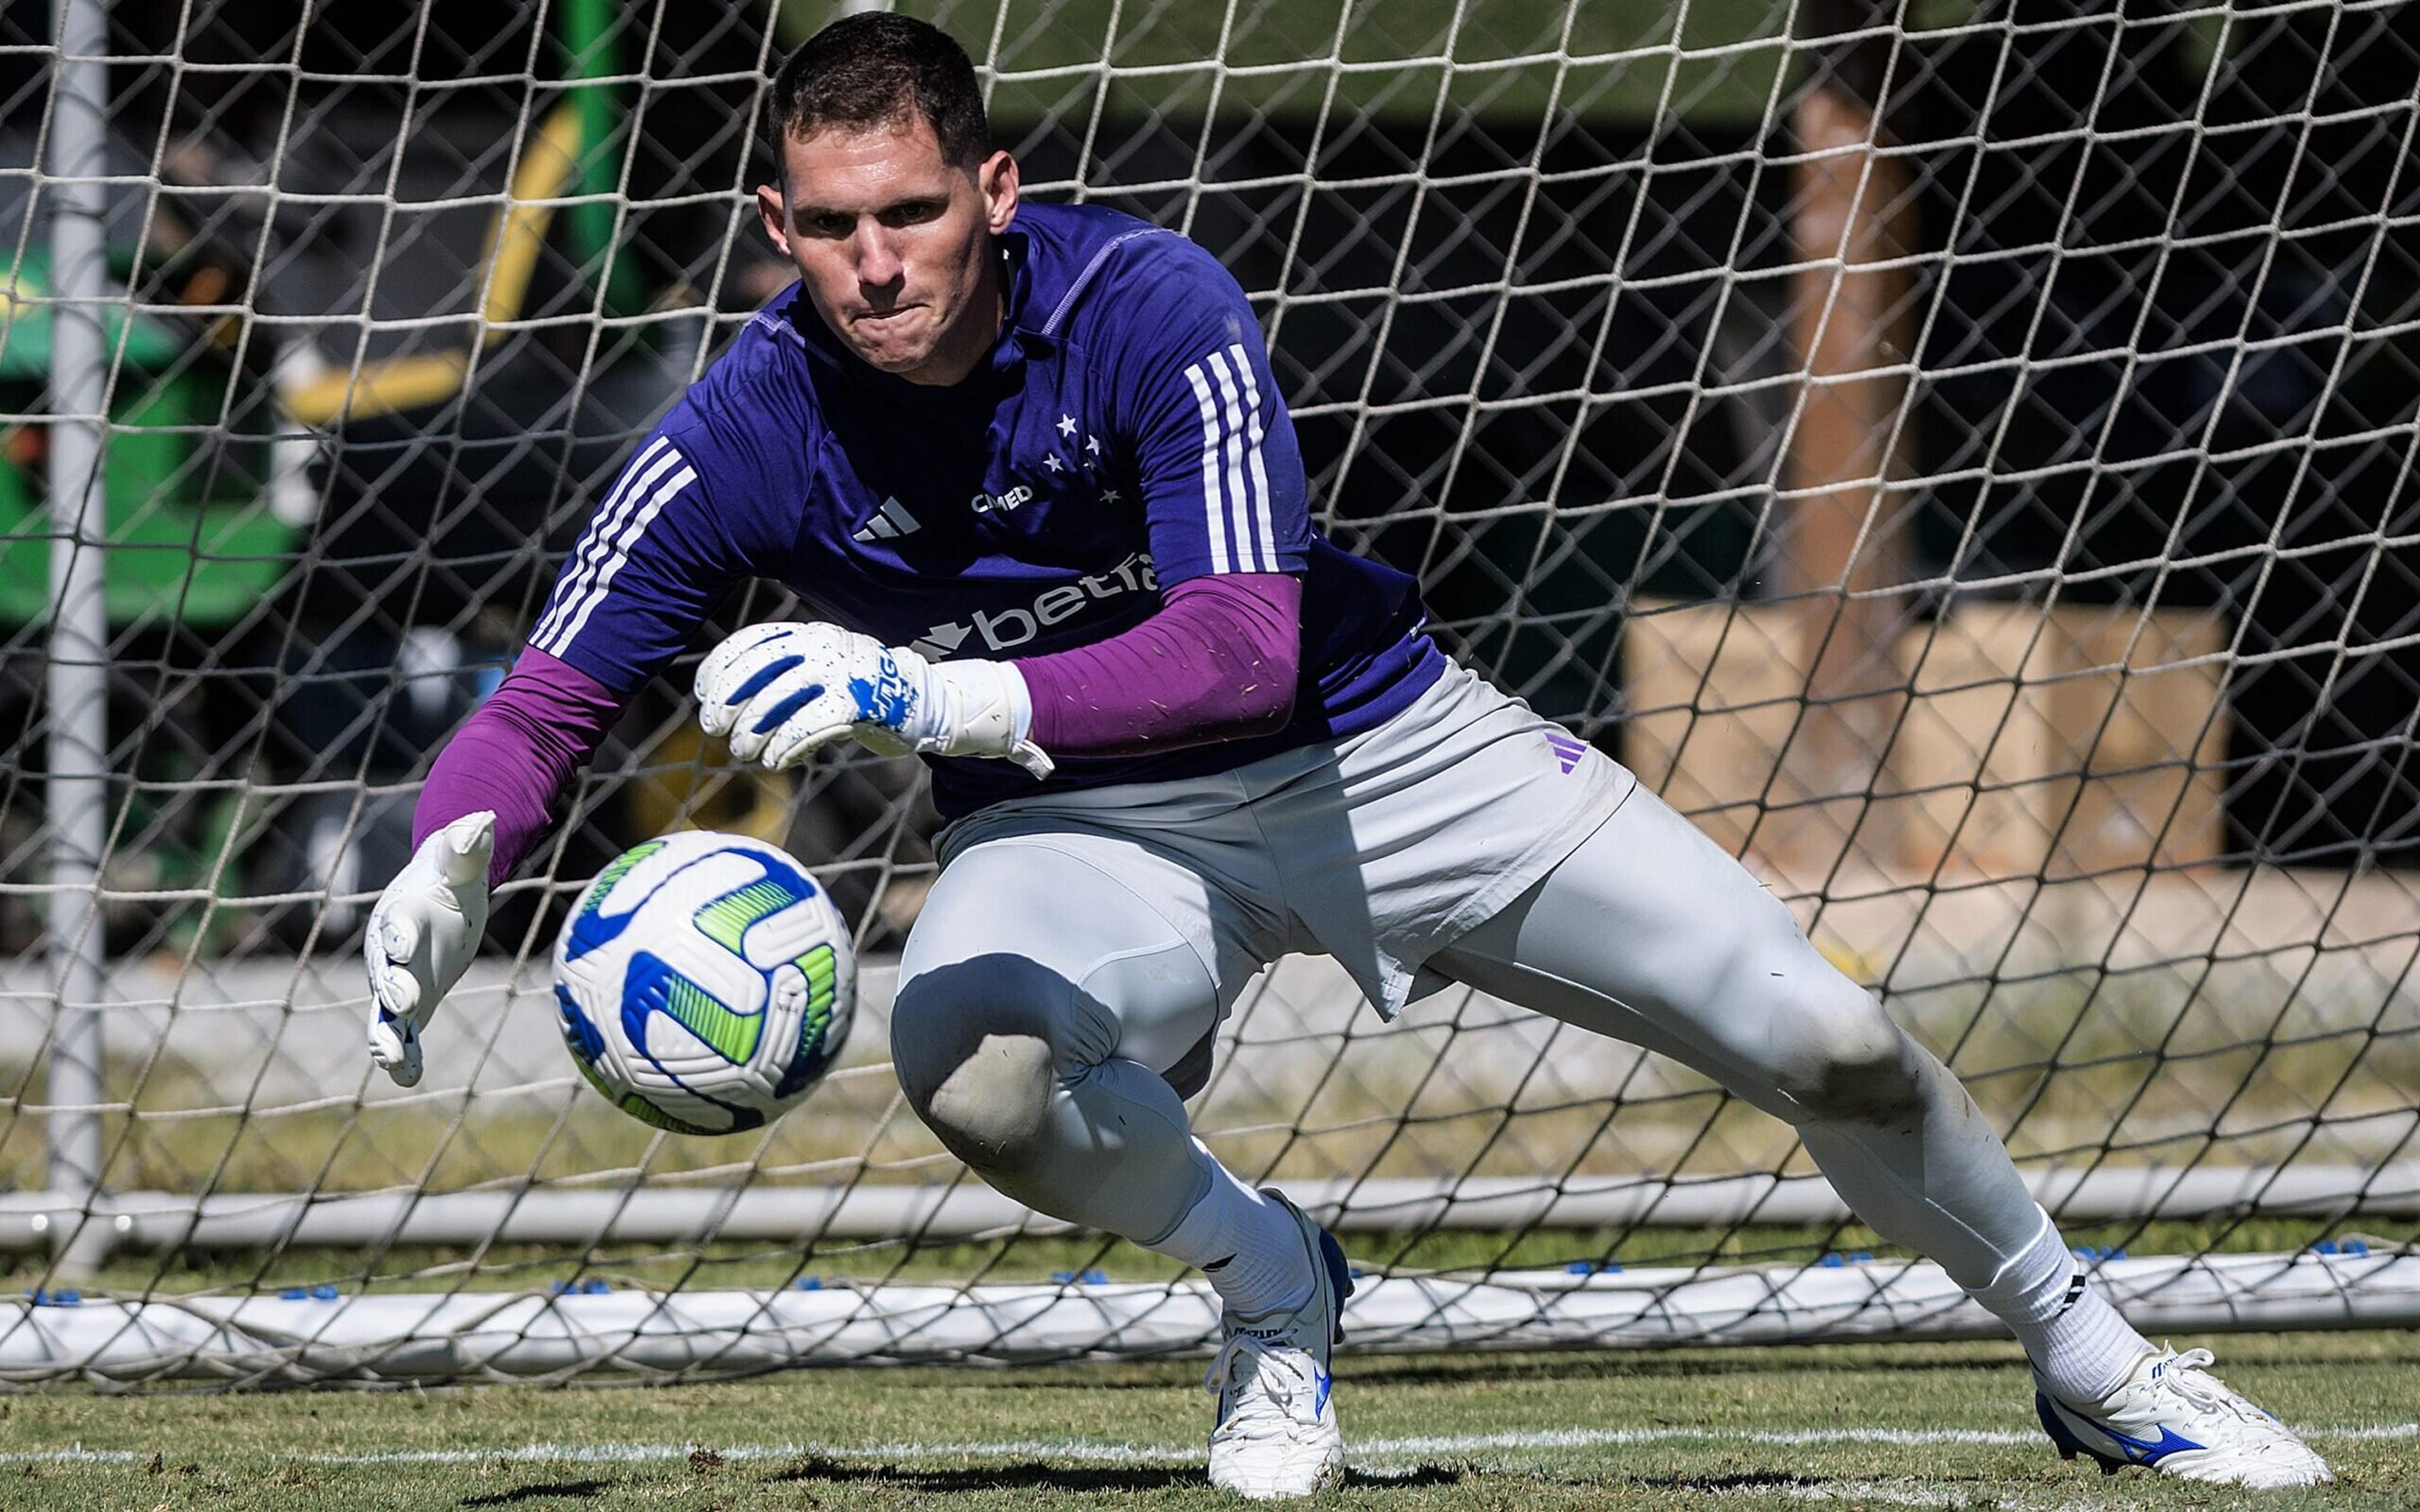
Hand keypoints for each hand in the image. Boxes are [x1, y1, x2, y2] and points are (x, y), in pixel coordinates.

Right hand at [364, 810, 494, 1087]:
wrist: (441, 896)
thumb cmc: (451, 874)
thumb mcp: (461, 860)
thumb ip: (468, 844)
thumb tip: (483, 821)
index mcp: (402, 914)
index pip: (396, 924)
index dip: (398, 934)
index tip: (403, 945)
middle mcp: (391, 953)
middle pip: (385, 973)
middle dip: (392, 988)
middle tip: (402, 1002)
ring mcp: (396, 982)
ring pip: (383, 1014)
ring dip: (385, 1037)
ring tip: (390, 1061)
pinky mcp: (410, 1004)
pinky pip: (403, 1033)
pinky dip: (404, 1055)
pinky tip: (408, 1078)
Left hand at [695, 621, 1051, 777]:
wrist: (926, 699)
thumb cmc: (863, 691)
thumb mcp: (821, 670)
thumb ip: (784, 676)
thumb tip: (728, 701)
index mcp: (809, 633)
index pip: (752, 641)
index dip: (720, 667)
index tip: (702, 694)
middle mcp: (823, 645)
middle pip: (758, 670)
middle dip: (729, 701)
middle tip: (714, 728)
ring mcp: (843, 672)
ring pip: (778, 701)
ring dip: (753, 730)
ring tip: (743, 751)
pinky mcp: (859, 703)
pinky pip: (809, 726)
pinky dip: (785, 746)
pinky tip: (774, 761)